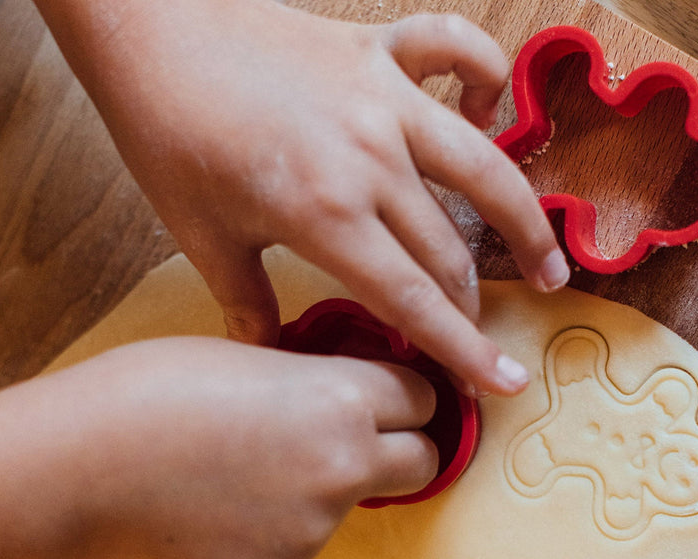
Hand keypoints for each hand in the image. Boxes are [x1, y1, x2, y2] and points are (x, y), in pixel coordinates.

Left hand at [34, 0, 569, 395]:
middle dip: (472, 306)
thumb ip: (248, 303)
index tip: (502, 384)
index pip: (414, 302)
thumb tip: (271, 353)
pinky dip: (484, 79)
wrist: (148, 26)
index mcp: (327, 216)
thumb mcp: (202, 237)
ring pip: (484, 167)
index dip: (463, 351)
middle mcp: (371, 160)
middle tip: (480, 335)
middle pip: (450, 251)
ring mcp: (383, 100)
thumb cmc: (169, 134)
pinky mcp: (378, 50)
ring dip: (524, 222)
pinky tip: (486, 115)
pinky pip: (457, 52)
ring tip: (549, 265)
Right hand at [72, 338, 438, 558]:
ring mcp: (315, 533)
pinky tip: (215, 517)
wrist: (79, 468)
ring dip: (318, 493)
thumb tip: (350, 401)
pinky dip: (270, 535)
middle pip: (422, 462)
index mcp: (343, 401)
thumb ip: (317, 383)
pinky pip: (296, 551)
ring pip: (348, 509)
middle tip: (353, 441)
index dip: (405, 395)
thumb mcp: (250, 358)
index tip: (390, 398)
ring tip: (237, 475)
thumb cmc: (150, 391)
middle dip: (400, 448)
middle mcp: (345, 470)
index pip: (423, 399)